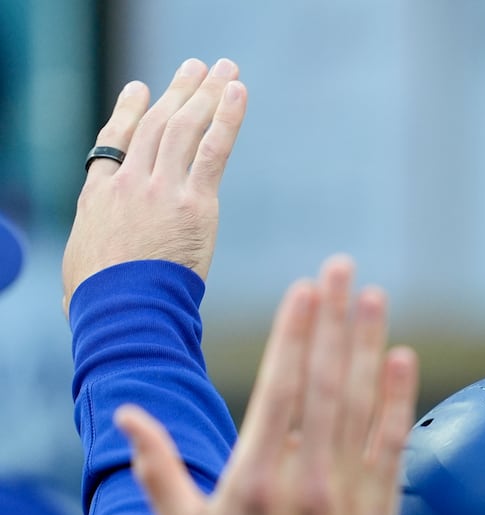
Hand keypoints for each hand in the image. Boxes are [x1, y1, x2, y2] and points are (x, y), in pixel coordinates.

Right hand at [63, 58, 246, 313]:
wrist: (122, 310)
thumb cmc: (101, 304)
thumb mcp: (81, 270)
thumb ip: (95, 257)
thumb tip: (93, 281)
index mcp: (98, 197)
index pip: (115, 143)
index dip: (129, 112)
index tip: (140, 89)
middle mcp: (128, 183)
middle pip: (155, 125)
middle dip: (178, 92)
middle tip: (196, 67)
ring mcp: (160, 190)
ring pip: (184, 128)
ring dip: (206, 93)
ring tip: (224, 69)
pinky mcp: (194, 203)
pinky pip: (213, 150)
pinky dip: (226, 118)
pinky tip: (238, 93)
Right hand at [117, 257, 418, 514]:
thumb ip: (157, 468)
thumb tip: (128, 414)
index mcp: (253, 482)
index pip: (281, 392)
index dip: (296, 337)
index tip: (305, 290)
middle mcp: (305, 484)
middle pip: (326, 386)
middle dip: (334, 321)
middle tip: (343, 267)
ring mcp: (348, 496)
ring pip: (362, 406)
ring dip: (368, 345)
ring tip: (374, 296)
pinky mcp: (379, 510)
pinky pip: (392, 444)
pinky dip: (398, 400)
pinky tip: (402, 359)